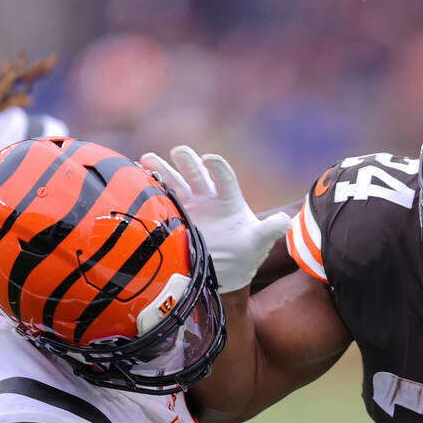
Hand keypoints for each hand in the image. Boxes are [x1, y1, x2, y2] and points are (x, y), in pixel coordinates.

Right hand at [140, 146, 290, 292]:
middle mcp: (207, 197)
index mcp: (229, 199)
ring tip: (147, 158)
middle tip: (179, 151)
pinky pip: (159, 199)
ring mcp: (188, 206)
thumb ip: (270, 230)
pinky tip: (135, 178)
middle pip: (196, 173)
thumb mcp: (258, 242)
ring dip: (161, 169)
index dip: (218, 167)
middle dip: (188, 161)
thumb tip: (287, 222)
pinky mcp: (173, 217)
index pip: (224, 177)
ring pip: (174, 182)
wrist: (223, 270)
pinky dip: (148, 187)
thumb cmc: (244, 253)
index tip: (210, 160)